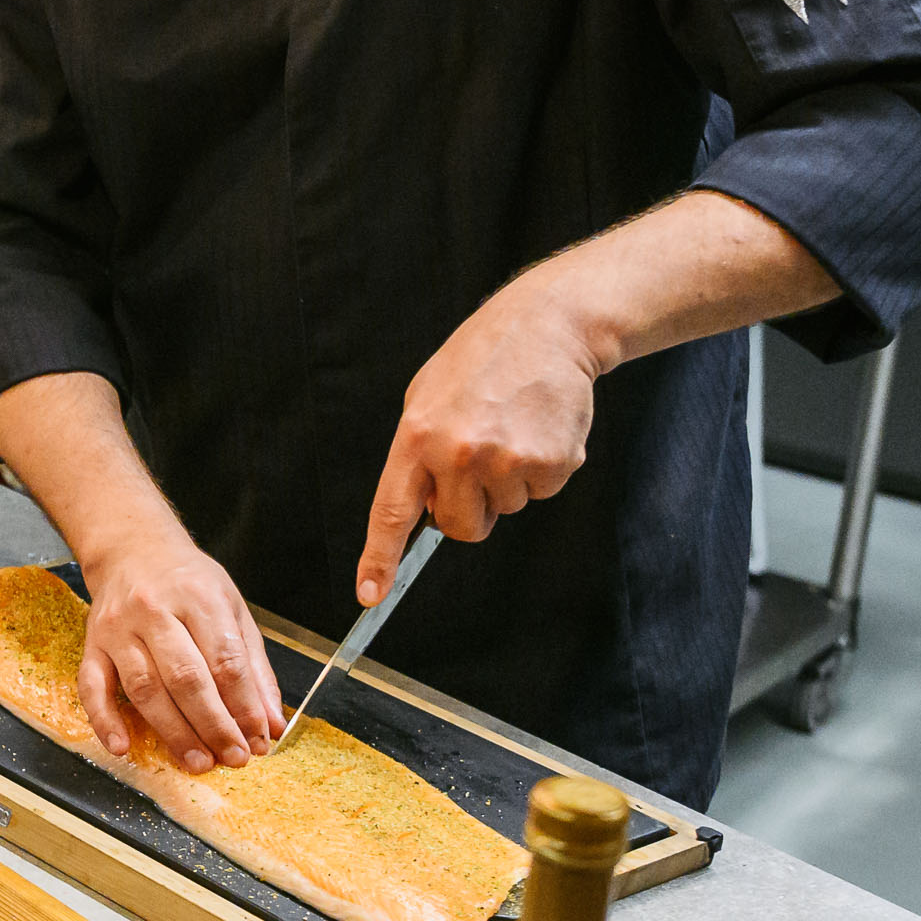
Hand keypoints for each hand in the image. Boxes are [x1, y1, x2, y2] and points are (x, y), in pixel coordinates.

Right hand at [71, 518, 282, 773]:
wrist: (132, 548)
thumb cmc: (188, 583)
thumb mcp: (232, 608)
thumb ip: (253, 667)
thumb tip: (270, 724)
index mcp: (199, 598)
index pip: (226, 661)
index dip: (244, 706)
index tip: (257, 739)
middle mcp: (155, 611)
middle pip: (186, 678)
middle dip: (213, 725)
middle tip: (232, 758)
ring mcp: (119, 628)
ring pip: (145, 687)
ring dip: (172, 731)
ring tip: (196, 762)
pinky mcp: (92, 643)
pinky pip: (92, 686)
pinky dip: (104, 720)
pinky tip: (122, 747)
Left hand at [363, 276, 603, 593]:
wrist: (548, 325)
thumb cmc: (482, 362)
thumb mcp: (427, 398)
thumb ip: (419, 455)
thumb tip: (421, 511)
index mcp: (417, 436)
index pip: (390, 512)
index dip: (379, 558)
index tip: (370, 594)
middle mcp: (458, 453)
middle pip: (459, 527)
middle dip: (469, 507)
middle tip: (479, 457)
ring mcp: (506, 460)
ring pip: (505, 510)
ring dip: (508, 480)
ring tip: (511, 427)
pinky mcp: (550, 463)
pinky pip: (541, 493)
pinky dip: (543, 469)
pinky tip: (538, 427)